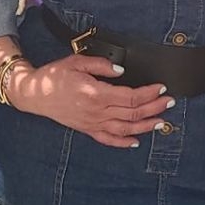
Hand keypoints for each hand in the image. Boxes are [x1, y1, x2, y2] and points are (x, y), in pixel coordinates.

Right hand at [5, 54, 174, 147]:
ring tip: (161, 122)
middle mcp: (96, 111)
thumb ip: (101, 65)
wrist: (34, 93)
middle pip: (133, 113)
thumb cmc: (54, 76)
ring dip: (145, 126)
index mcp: (96, 93)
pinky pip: (108, 140)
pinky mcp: (87, 129)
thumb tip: (121, 70)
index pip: (131, 96)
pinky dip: (124, 142)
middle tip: (169, 102)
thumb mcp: (77, 62)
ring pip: (125, 129)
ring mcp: (92, 123)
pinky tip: (136, 141)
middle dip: (154, 108)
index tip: (161, 88)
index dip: (149, 93)